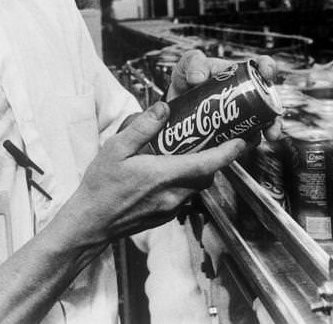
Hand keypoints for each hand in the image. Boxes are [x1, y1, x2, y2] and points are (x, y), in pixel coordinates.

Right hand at [65, 101, 246, 241]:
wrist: (90, 223)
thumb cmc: (100, 187)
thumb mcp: (115, 149)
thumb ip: (142, 128)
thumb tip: (163, 109)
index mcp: (164, 175)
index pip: (207, 163)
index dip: (229, 152)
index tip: (242, 140)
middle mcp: (173, 195)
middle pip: (207, 175)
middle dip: (217, 159)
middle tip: (219, 139)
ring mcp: (170, 208)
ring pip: (198, 187)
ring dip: (201, 171)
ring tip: (195, 152)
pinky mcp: (165, 216)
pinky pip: (186, 197)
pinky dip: (187, 183)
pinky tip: (174, 172)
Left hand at [167, 51, 282, 140]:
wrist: (176, 107)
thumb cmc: (187, 81)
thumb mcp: (188, 66)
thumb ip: (193, 64)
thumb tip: (198, 77)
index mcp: (240, 73)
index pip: (261, 66)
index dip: (268, 68)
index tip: (266, 73)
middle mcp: (247, 95)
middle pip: (269, 104)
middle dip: (273, 117)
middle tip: (270, 126)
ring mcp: (243, 115)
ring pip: (261, 126)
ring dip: (262, 135)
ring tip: (253, 141)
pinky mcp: (234, 134)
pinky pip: (245, 142)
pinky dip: (242, 146)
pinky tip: (236, 147)